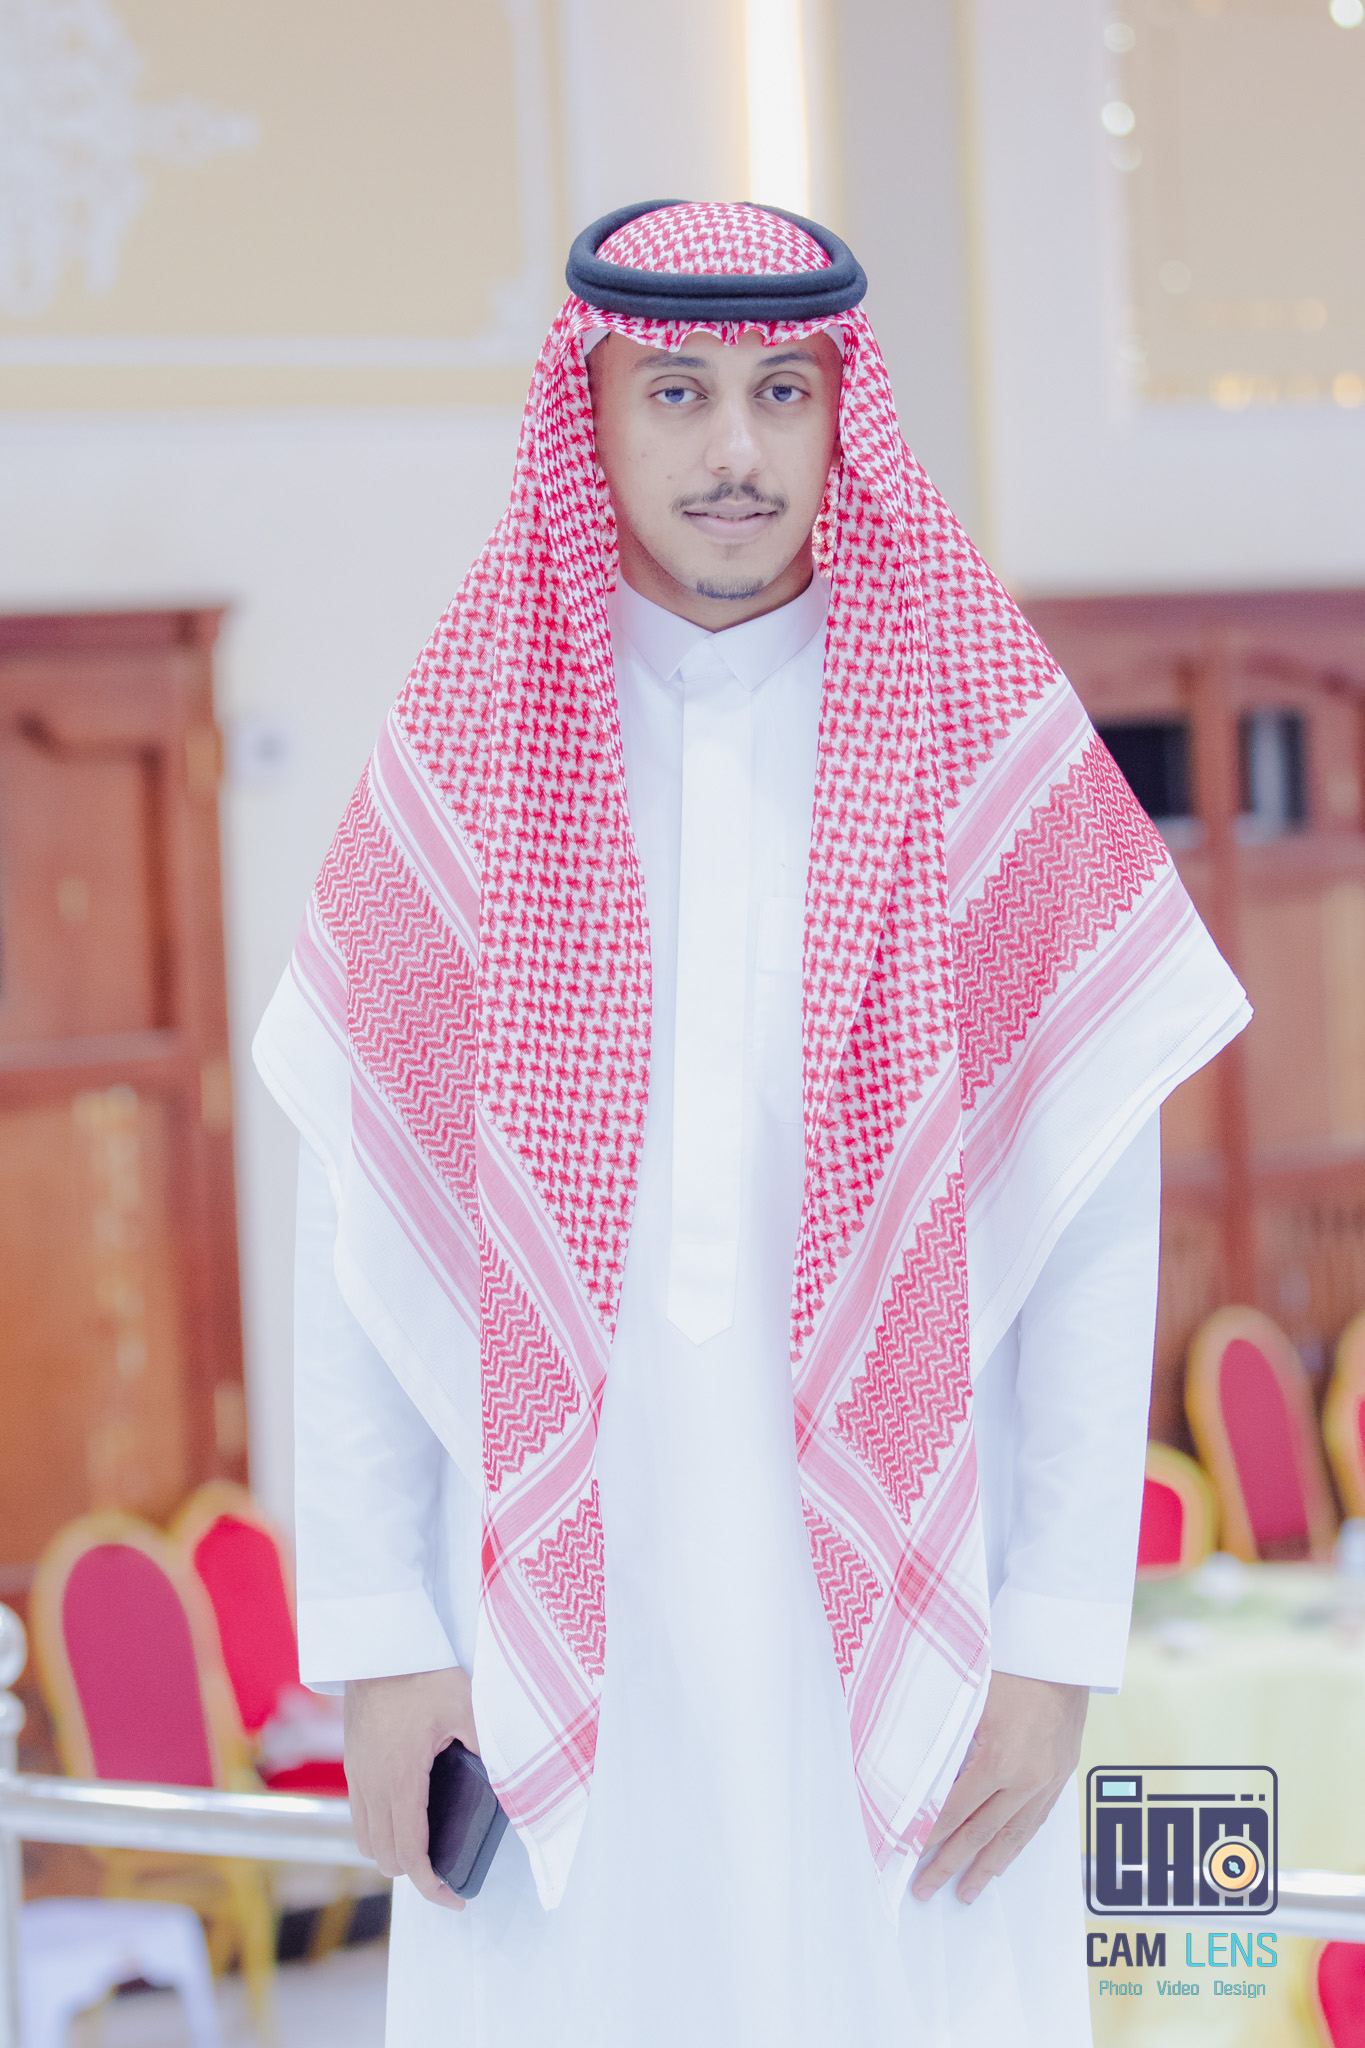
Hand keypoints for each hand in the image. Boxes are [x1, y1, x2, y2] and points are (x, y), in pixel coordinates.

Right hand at [344, 1667, 477, 1910]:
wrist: (377, 1646)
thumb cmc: (421, 1673)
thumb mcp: (465, 1706)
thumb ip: (486, 1745)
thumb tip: (511, 1779)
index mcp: (401, 1782)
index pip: (410, 1857)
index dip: (432, 1888)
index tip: (456, 1898)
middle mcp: (372, 1788)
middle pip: (385, 1859)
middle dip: (415, 1874)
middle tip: (448, 1872)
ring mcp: (358, 1777)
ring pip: (366, 1841)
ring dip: (393, 1854)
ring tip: (427, 1849)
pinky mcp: (353, 1764)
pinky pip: (359, 1816)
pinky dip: (379, 1831)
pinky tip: (406, 1816)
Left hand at [910, 1670, 1087, 1905]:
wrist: (1063, 1654)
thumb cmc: (1010, 1667)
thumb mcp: (969, 1698)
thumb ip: (945, 1737)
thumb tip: (911, 1770)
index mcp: (998, 1758)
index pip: (954, 1809)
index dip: (929, 1833)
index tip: (907, 1853)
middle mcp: (1025, 1778)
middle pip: (980, 1831)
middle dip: (950, 1863)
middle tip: (925, 1889)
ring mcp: (1047, 1780)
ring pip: (1012, 1835)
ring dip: (986, 1867)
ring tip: (967, 1892)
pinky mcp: (1061, 1775)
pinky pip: (1036, 1821)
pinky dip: (1016, 1844)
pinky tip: (1003, 1859)